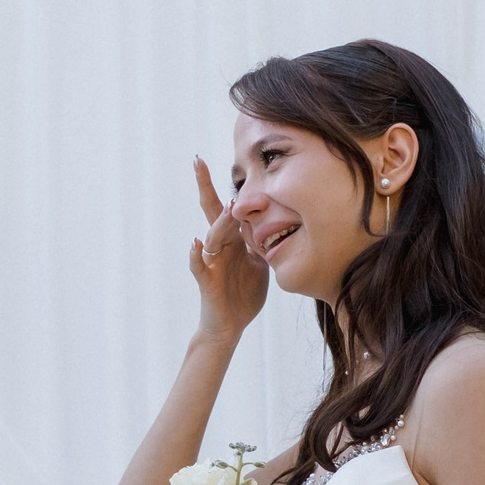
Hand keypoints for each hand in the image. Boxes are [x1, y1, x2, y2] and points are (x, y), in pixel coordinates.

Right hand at [189, 158, 269, 343]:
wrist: (231, 325)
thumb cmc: (244, 293)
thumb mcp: (262, 261)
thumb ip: (267, 240)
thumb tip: (288, 219)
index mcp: (234, 239)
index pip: (230, 207)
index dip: (229, 183)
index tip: (226, 159)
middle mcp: (220, 245)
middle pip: (212, 211)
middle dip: (204, 185)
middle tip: (197, 161)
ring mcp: (212, 262)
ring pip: (211, 236)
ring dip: (219, 221)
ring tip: (228, 207)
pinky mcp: (207, 282)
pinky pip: (198, 266)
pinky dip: (195, 255)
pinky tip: (195, 243)